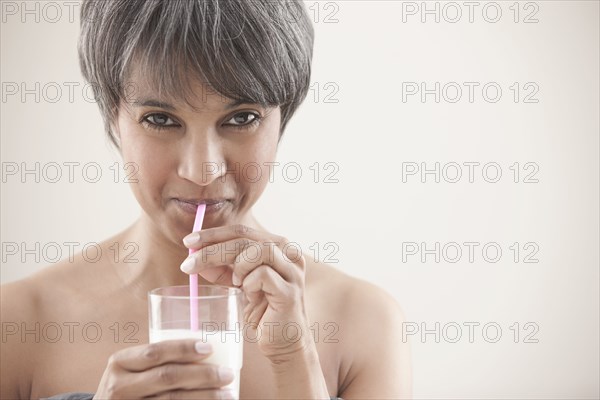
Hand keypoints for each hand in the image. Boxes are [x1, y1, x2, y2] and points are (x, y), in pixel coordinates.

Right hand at [94, 339, 234, 398]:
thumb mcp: (131, 369)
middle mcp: (120, 387)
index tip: (209, 348)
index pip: (155, 352)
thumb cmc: (129, 387)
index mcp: (120, 363)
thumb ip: (158, 361)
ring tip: (228, 394)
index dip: (183, 349)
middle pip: (168, 377)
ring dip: (205, 397)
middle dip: (202, 375)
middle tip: (227, 374)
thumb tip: (209, 351)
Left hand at [181, 224, 309, 360]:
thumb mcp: (239, 284)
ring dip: (238, 265)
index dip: (214, 234)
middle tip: (188, 264)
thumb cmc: (263, 312)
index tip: (189, 241)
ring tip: (236, 283)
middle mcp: (290, 255)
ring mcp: (292, 272)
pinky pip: (263, 274)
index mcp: (279, 248)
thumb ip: (222, 269)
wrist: (283, 343)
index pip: (242, 231)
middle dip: (212, 250)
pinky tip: (250, 294)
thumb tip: (194, 256)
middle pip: (245, 238)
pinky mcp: (290, 292)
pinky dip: (249, 282)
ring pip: (259, 250)